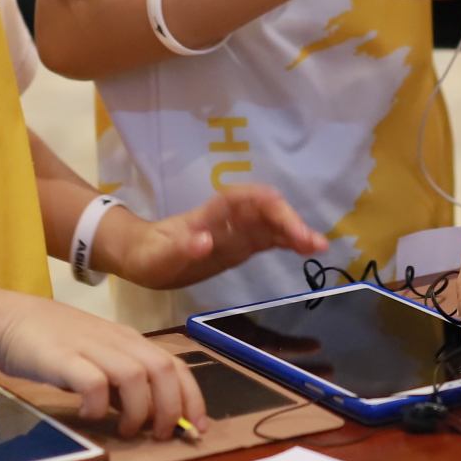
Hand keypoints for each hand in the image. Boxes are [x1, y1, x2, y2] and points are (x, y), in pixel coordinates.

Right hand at [0, 295, 206, 439]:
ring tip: (126, 430)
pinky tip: (88, 415)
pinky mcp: (63, 358)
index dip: (192, 397)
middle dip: (171, 407)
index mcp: (130, 341)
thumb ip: (123, 380)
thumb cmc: (56, 342)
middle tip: (162, 434)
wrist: (9, 318)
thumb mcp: (99, 357)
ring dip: (138, 410)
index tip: (198, 427)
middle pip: (162, 370)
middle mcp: (117, 341)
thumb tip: (150, 414)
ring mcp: (90, 347)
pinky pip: (92, 382)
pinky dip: (98, 404)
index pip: (176, 365)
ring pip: (134, 376)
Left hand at [97, 185, 329, 290]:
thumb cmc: (148, 256)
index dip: (270, 208)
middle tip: (315, 243)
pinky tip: (307, 249)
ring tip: (320, 245)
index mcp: (209, 215)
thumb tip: (207, 241)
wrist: (141, 256)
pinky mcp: (240, 245)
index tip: (290, 225)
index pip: (245, 201)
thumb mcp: (157, 258)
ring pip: (271, 223)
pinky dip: (288, 241)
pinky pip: (268, 238)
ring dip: (295, 230)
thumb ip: (181, 249)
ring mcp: (235, 231)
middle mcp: (227, 219)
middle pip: (264, 209)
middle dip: (290, 221)